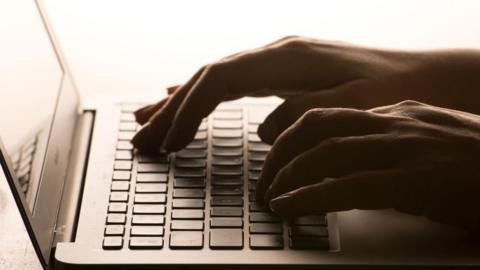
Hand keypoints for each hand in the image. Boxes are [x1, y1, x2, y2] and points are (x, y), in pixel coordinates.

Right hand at [131, 36, 459, 152]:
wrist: (422, 75)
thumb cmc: (389, 90)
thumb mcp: (347, 108)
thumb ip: (300, 115)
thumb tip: (265, 131)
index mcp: (286, 59)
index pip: (217, 81)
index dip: (187, 110)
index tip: (170, 142)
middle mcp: (276, 52)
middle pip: (207, 76)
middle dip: (172, 108)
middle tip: (142, 135)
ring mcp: (278, 59)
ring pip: (216, 77)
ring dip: (181, 100)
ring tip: (150, 119)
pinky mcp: (284, 70)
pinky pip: (233, 81)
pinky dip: (205, 95)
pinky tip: (187, 97)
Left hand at [261, 100, 479, 230]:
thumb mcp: (429, 142)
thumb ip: (390, 145)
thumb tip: (350, 161)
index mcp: (397, 114)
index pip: (328, 116)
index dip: (293, 137)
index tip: (277, 158)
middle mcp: (395, 124)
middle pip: (316, 128)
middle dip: (281, 154)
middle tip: (265, 180)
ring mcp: (404, 149)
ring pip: (325, 154)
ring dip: (288, 176)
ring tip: (270, 197)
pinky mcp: (414, 181)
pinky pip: (346, 186)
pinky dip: (310, 197)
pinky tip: (290, 207)